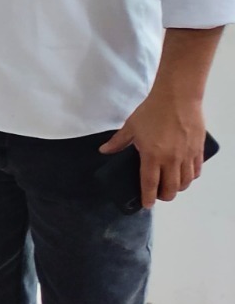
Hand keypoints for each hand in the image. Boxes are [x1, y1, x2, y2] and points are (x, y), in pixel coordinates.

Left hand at [99, 92, 206, 208]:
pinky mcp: (197, 150)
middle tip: (158, 195)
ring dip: (178, 188)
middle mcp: (171, 160)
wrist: (177, 98)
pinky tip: (185, 175)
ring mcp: (186, 156)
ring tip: (171, 186)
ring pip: (185, 182)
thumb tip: (104, 151)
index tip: (146, 205)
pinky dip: (191, 177)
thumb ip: (118, 142)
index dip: (148, 197)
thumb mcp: (130, 127)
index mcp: (152, 156)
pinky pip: (196, 171)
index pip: (150, 183)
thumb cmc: (152, 111)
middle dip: (164, 196)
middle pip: (170, 188)